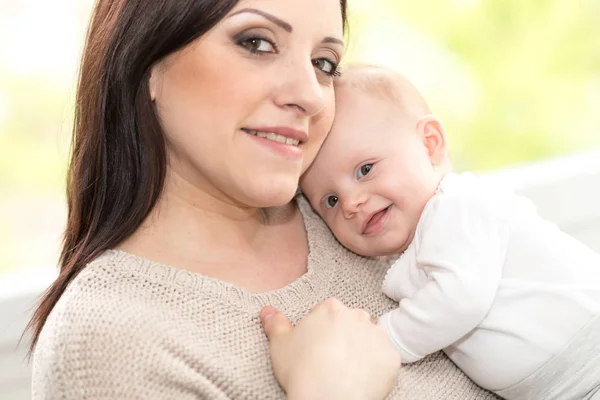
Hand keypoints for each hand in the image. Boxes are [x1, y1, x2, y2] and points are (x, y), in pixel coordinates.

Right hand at [260, 298, 400, 399]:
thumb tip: (266, 310)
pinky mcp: (391, 359)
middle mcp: (358, 316)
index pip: (328, 314)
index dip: (320, 332)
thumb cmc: (301, 370)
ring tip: (347, 370)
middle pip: (352, 323)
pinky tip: (361, 379)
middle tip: (331, 359)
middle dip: (344, 337)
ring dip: (363, 350)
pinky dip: (376, 369)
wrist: (326, 399)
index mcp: (332, 308)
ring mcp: (378, 337)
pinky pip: (385, 361)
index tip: (315, 348)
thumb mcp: (279, 344)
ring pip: (371, 340)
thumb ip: (275, 323)